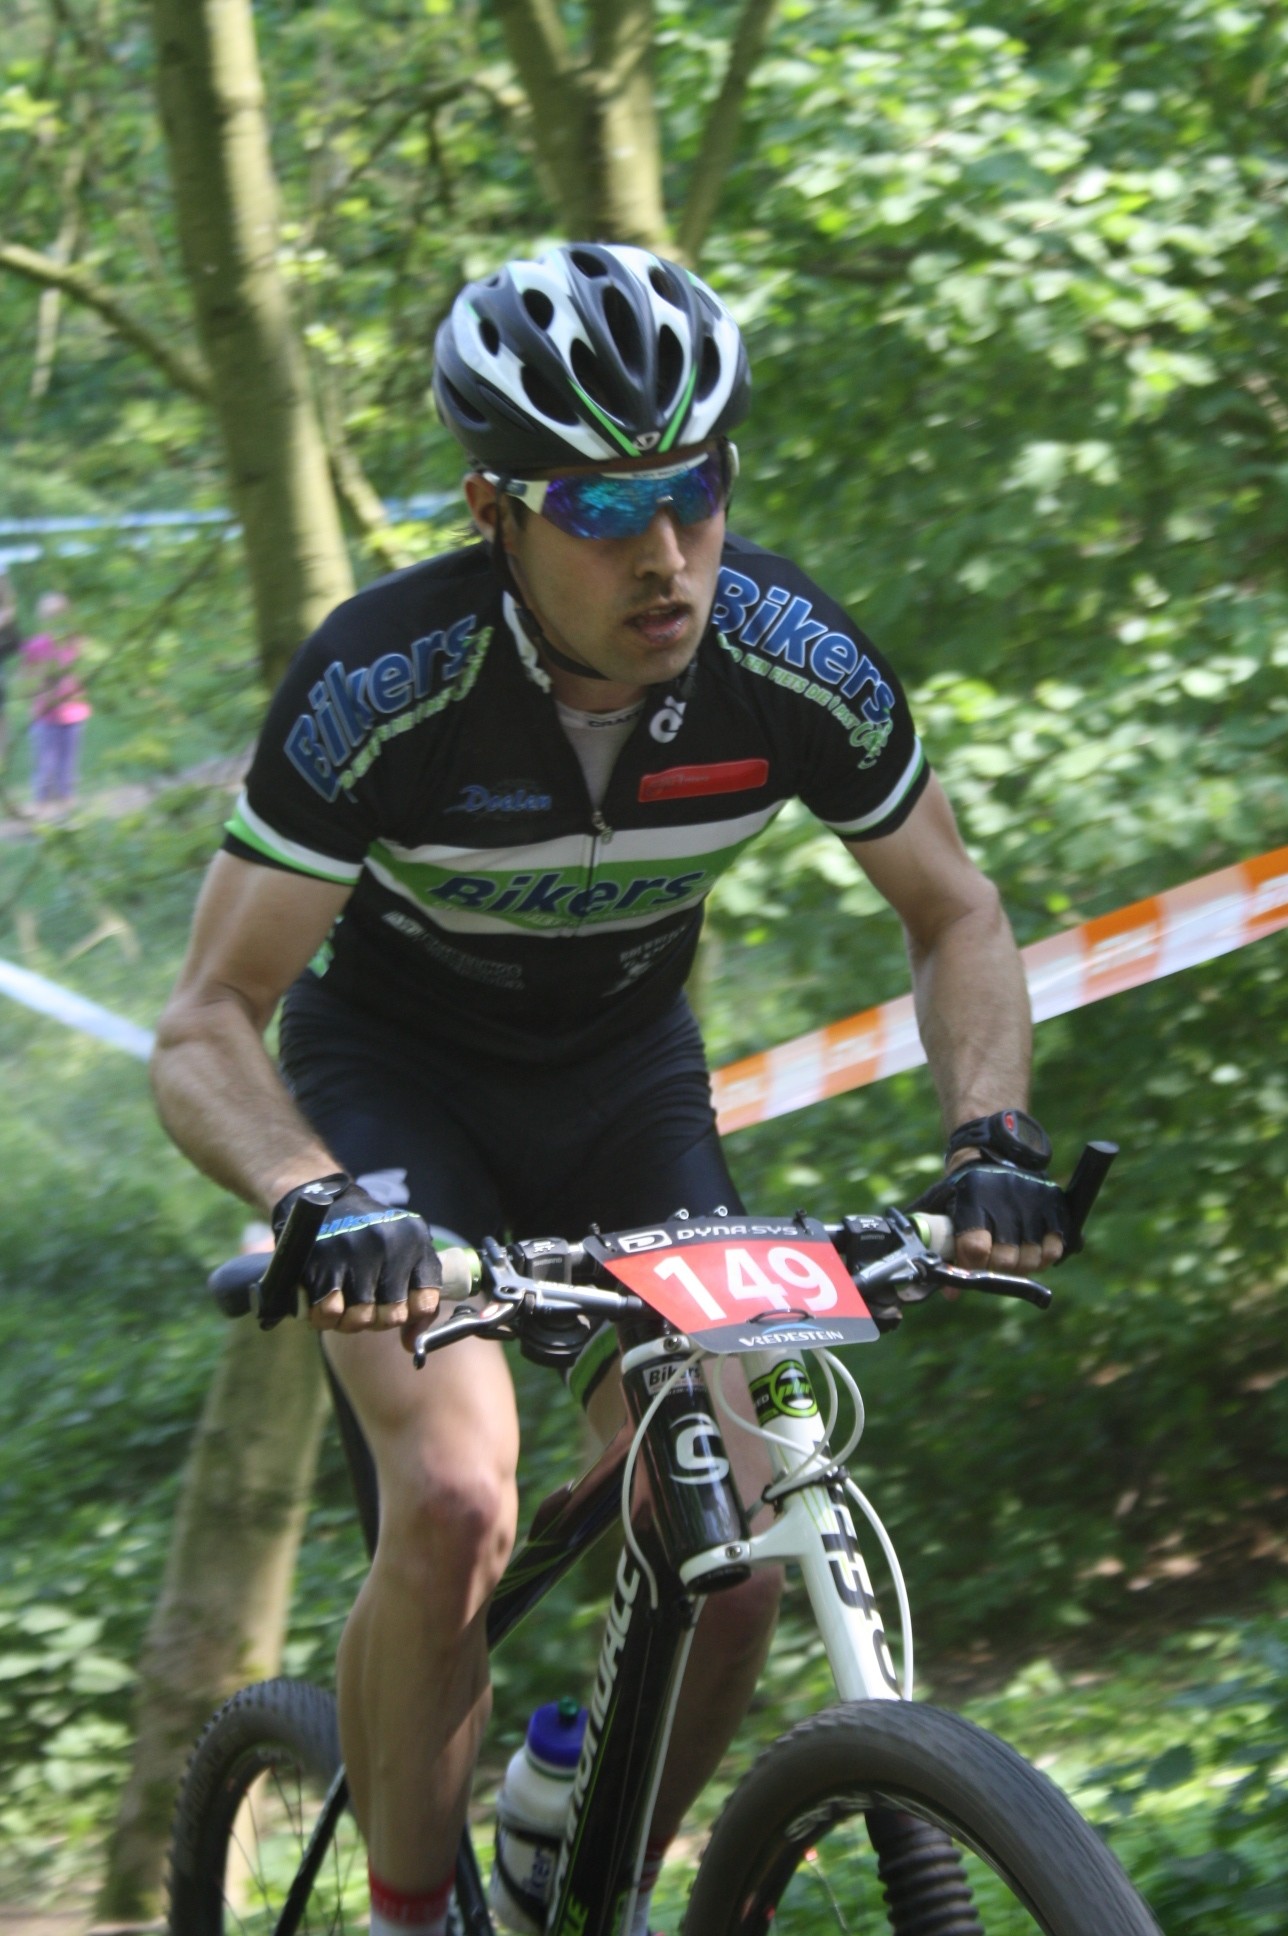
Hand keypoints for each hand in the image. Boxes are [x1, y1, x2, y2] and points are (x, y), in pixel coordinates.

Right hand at [271, 1178, 441, 1332]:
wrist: (323, 1199)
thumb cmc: (370, 1235)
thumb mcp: (404, 1253)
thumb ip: (417, 1300)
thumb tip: (413, 1345)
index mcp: (414, 1240)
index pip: (424, 1303)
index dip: (409, 1314)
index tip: (395, 1305)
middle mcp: (387, 1243)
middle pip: (389, 1317)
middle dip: (375, 1320)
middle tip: (363, 1306)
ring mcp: (352, 1251)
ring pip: (358, 1320)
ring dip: (347, 1322)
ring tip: (343, 1305)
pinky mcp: (319, 1261)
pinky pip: (327, 1313)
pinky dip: (323, 1317)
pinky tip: (322, 1302)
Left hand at [910, 1160, 1077, 1274]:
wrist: (997, 1153)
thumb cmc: (966, 1190)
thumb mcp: (946, 1207)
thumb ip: (943, 1245)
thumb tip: (950, 1292)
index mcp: (974, 1199)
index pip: (975, 1248)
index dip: (970, 1268)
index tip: (964, 1275)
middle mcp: (1006, 1200)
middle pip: (1006, 1259)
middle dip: (995, 1270)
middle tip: (989, 1265)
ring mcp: (1033, 1202)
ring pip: (1032, 1258)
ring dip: (1019, 1267)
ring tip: (1009, 1258)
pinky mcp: (1054, 1205)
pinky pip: (1054, 1249)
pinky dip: (1043, 1258)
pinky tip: (1030, 1251)